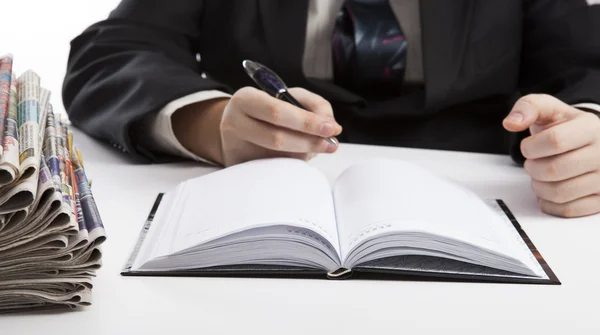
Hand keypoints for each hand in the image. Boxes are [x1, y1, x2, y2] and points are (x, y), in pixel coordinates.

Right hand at [220, 87, 341, 165]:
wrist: (236, 128)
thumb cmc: (267, 110)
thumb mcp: (289, 97)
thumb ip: (314, 105)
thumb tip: (330, 125)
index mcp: (245, 100)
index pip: (277, 112)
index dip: (307, 122)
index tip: (332, 128)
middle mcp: (234, 124)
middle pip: (276, 138)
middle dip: (310, 142)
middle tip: (331, 144)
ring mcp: (234, 149)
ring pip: (276, 158)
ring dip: (303, 154)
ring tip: (317, 148)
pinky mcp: (239, 167)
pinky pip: (272, 170)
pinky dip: (292, 164)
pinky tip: (298, 156)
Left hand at [503, 94, 599, 217]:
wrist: (586, 141)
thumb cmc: (564, 126)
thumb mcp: (548, 108)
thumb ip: (528, 107)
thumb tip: (511, 123)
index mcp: (591, 128)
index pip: (555, 141)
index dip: (531, 147)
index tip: (528, 147)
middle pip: (554, 170)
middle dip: (532, 168)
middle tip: (532, 163)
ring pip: (560, 193)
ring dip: (539, 187)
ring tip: (540, 176)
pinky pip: (568, 210)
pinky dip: (550, 203)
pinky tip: (549, 189)